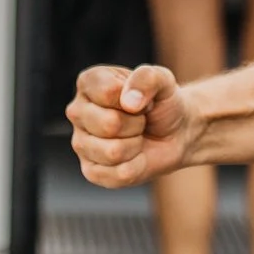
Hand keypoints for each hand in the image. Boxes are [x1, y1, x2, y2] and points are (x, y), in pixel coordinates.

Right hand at [67, 64, 198, 187]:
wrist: (175, 133)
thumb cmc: (163, 103)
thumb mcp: (163, 80)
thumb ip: (147, 78)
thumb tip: (129, 103)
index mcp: (88, 83)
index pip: (109, 93)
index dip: (136, 98)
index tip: (141, 99)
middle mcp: (77, 112)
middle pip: (109, 124)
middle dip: (136, 124)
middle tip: (140, 120)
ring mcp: (80, 143)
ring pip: (113, 152)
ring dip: (136, 145)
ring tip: (136, 136)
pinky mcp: (91, 171)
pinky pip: (118, 174)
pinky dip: (136, 166)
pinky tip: (134, 155)